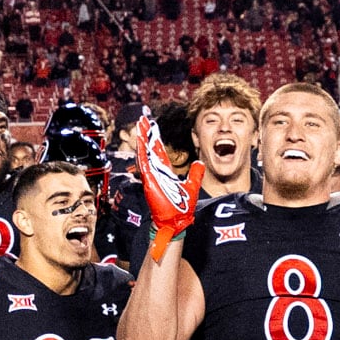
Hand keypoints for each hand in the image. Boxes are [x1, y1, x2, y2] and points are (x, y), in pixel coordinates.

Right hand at [129, 115, 195, 240]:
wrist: (175, 221)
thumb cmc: (180, 207)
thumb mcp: (192, 185)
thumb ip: (195, 173)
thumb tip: (200, 163)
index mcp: (164, 171)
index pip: (159, 151)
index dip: (155, 138)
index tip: (152, 126)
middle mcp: (156, 171)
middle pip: (149, 147)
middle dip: (146, 133)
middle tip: (142, 119)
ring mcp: (151, 175)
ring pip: (145, 152)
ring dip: (142, 138)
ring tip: (140, 124)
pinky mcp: (149, 180)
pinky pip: (144, 163)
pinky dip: (141, 152)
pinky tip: (140, 140)